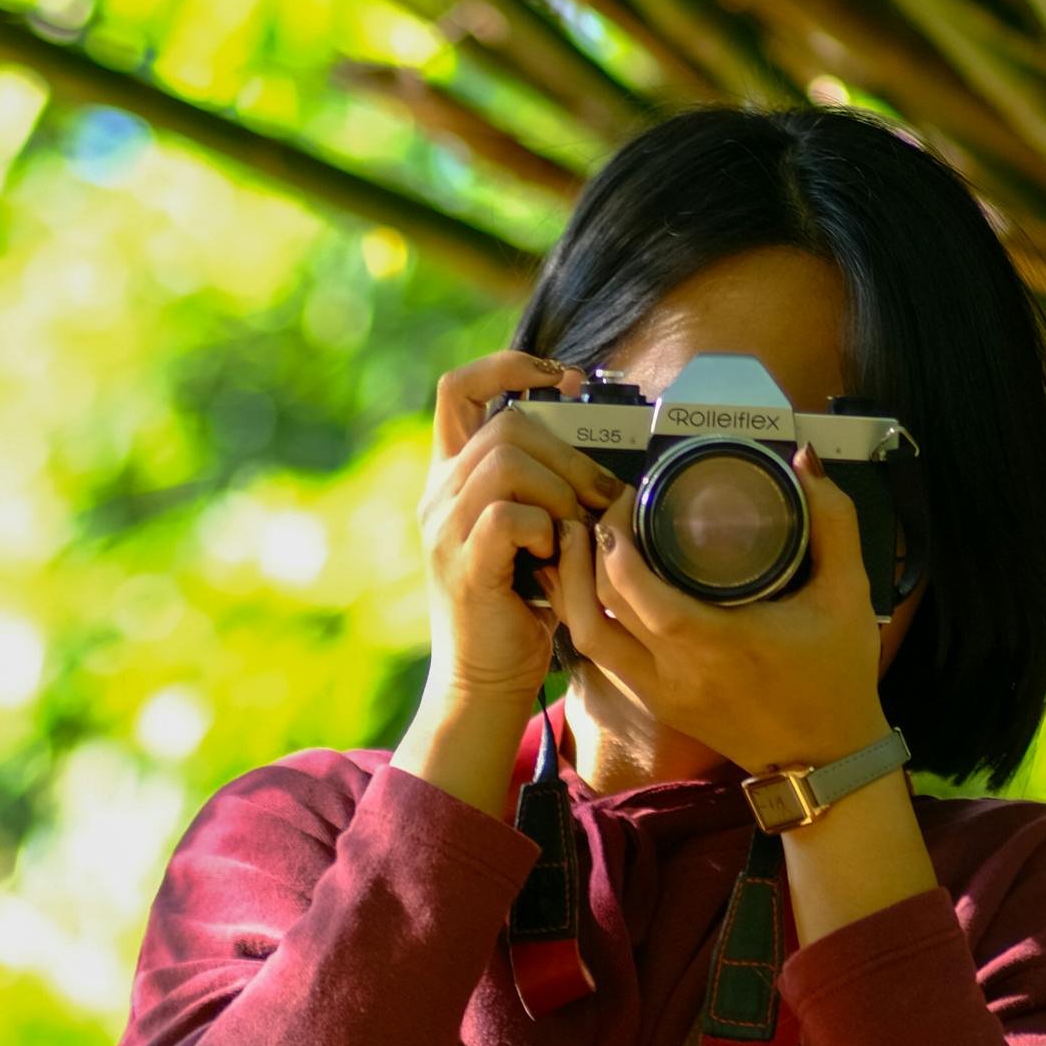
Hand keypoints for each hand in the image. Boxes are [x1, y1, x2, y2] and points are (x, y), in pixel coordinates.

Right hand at [394, 352, 616, 816]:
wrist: (486, 680)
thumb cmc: (523, 607)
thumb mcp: (534, 532)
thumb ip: (547, 486)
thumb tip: (607, 446)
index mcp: (452, 477)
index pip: (459, 387)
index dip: (511, 365)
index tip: (565, 380)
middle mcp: (439, 494)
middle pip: (506, 422)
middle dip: (569, 452)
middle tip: (602, 495)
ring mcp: (444, 527)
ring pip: (508, 461)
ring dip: (562, 491)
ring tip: (578, 531)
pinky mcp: (463, 564)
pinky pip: (509, 514)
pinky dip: (546, 530)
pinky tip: (554, 558)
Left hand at [548, 448, 890, 779]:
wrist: (827, 762)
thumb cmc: (839, 676)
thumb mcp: (849, 594)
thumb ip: (833, 521)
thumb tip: (804, 460)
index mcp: (718, 642)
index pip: (640, 593)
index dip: (617, 544)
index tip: (628, 499)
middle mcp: (677, 671)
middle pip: (602, 609)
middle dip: (591, 551)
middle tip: (607, 510)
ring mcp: (661, 692)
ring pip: (587, 638)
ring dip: (575, 587)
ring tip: (584, 542)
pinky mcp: (658, 703)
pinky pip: (603, 657)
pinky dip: (589, 616)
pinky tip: (595, 583)